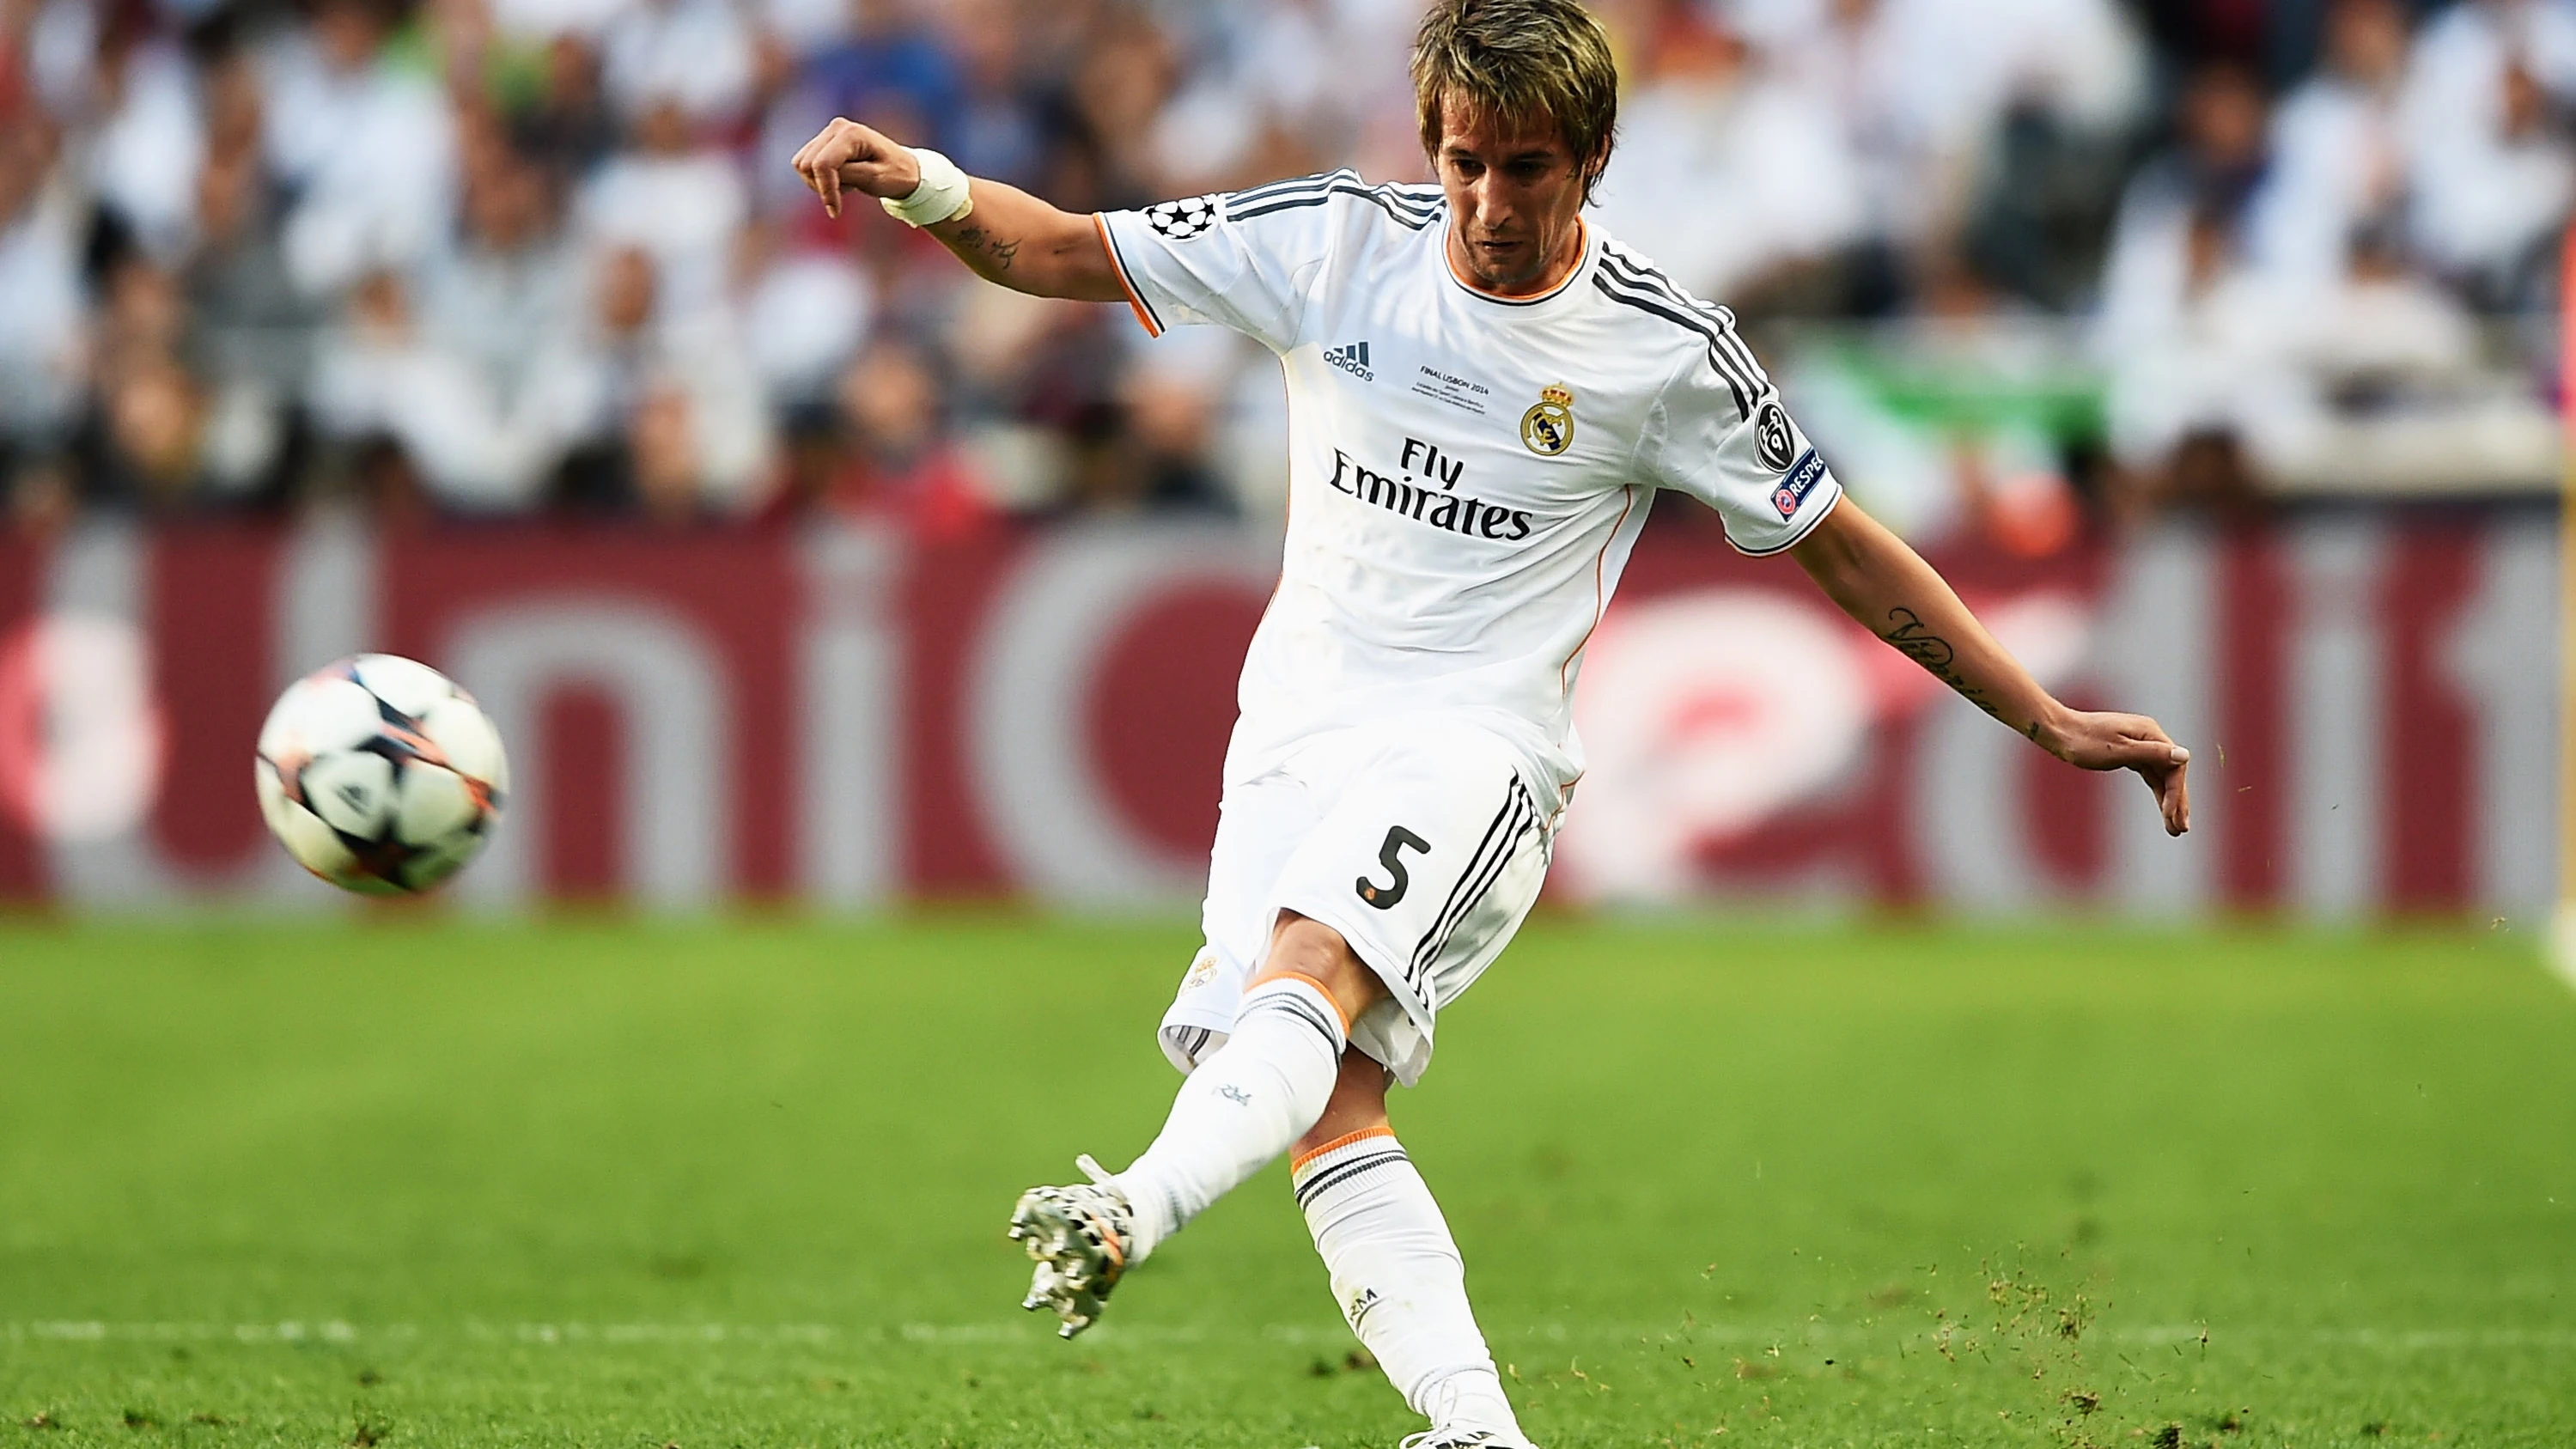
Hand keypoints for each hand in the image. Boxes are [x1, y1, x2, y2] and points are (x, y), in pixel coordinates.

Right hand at [789, 118, 921, 219]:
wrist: (903, 168)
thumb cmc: (894, 174)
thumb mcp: (874, 178)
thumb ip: (847, 174)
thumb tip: (818, 171)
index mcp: (851, 133)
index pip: (822, 164)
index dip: (825, 190)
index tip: (835, 211)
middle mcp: (836, 127)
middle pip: (807, 165)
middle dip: (824, 185)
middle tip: (850, 189)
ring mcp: (828, 132)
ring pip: (802, 165)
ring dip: (821, 182)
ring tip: (849, 182)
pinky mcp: (823, 141)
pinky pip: (806, 164)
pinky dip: (820, 178)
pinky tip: (842, 177)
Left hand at [2042, 707, 2191, 836]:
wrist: (2059, 731)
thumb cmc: (2085, 741)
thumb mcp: (2118, 750)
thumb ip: (2152, 753)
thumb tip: (2184, 756)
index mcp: (2151, 733)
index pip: (2175, 766)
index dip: (2176, 793)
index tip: (2170, 815)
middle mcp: (2150, 737)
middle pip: (2172, 773)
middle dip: (2177, 803)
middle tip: (2181, 830)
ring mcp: (2140, 745)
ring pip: (2162, 777)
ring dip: (2169, 801)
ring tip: (2174, 828)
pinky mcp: (2130, 753)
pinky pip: (2150, 774)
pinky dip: (2157, 791)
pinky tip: (2164, 809)